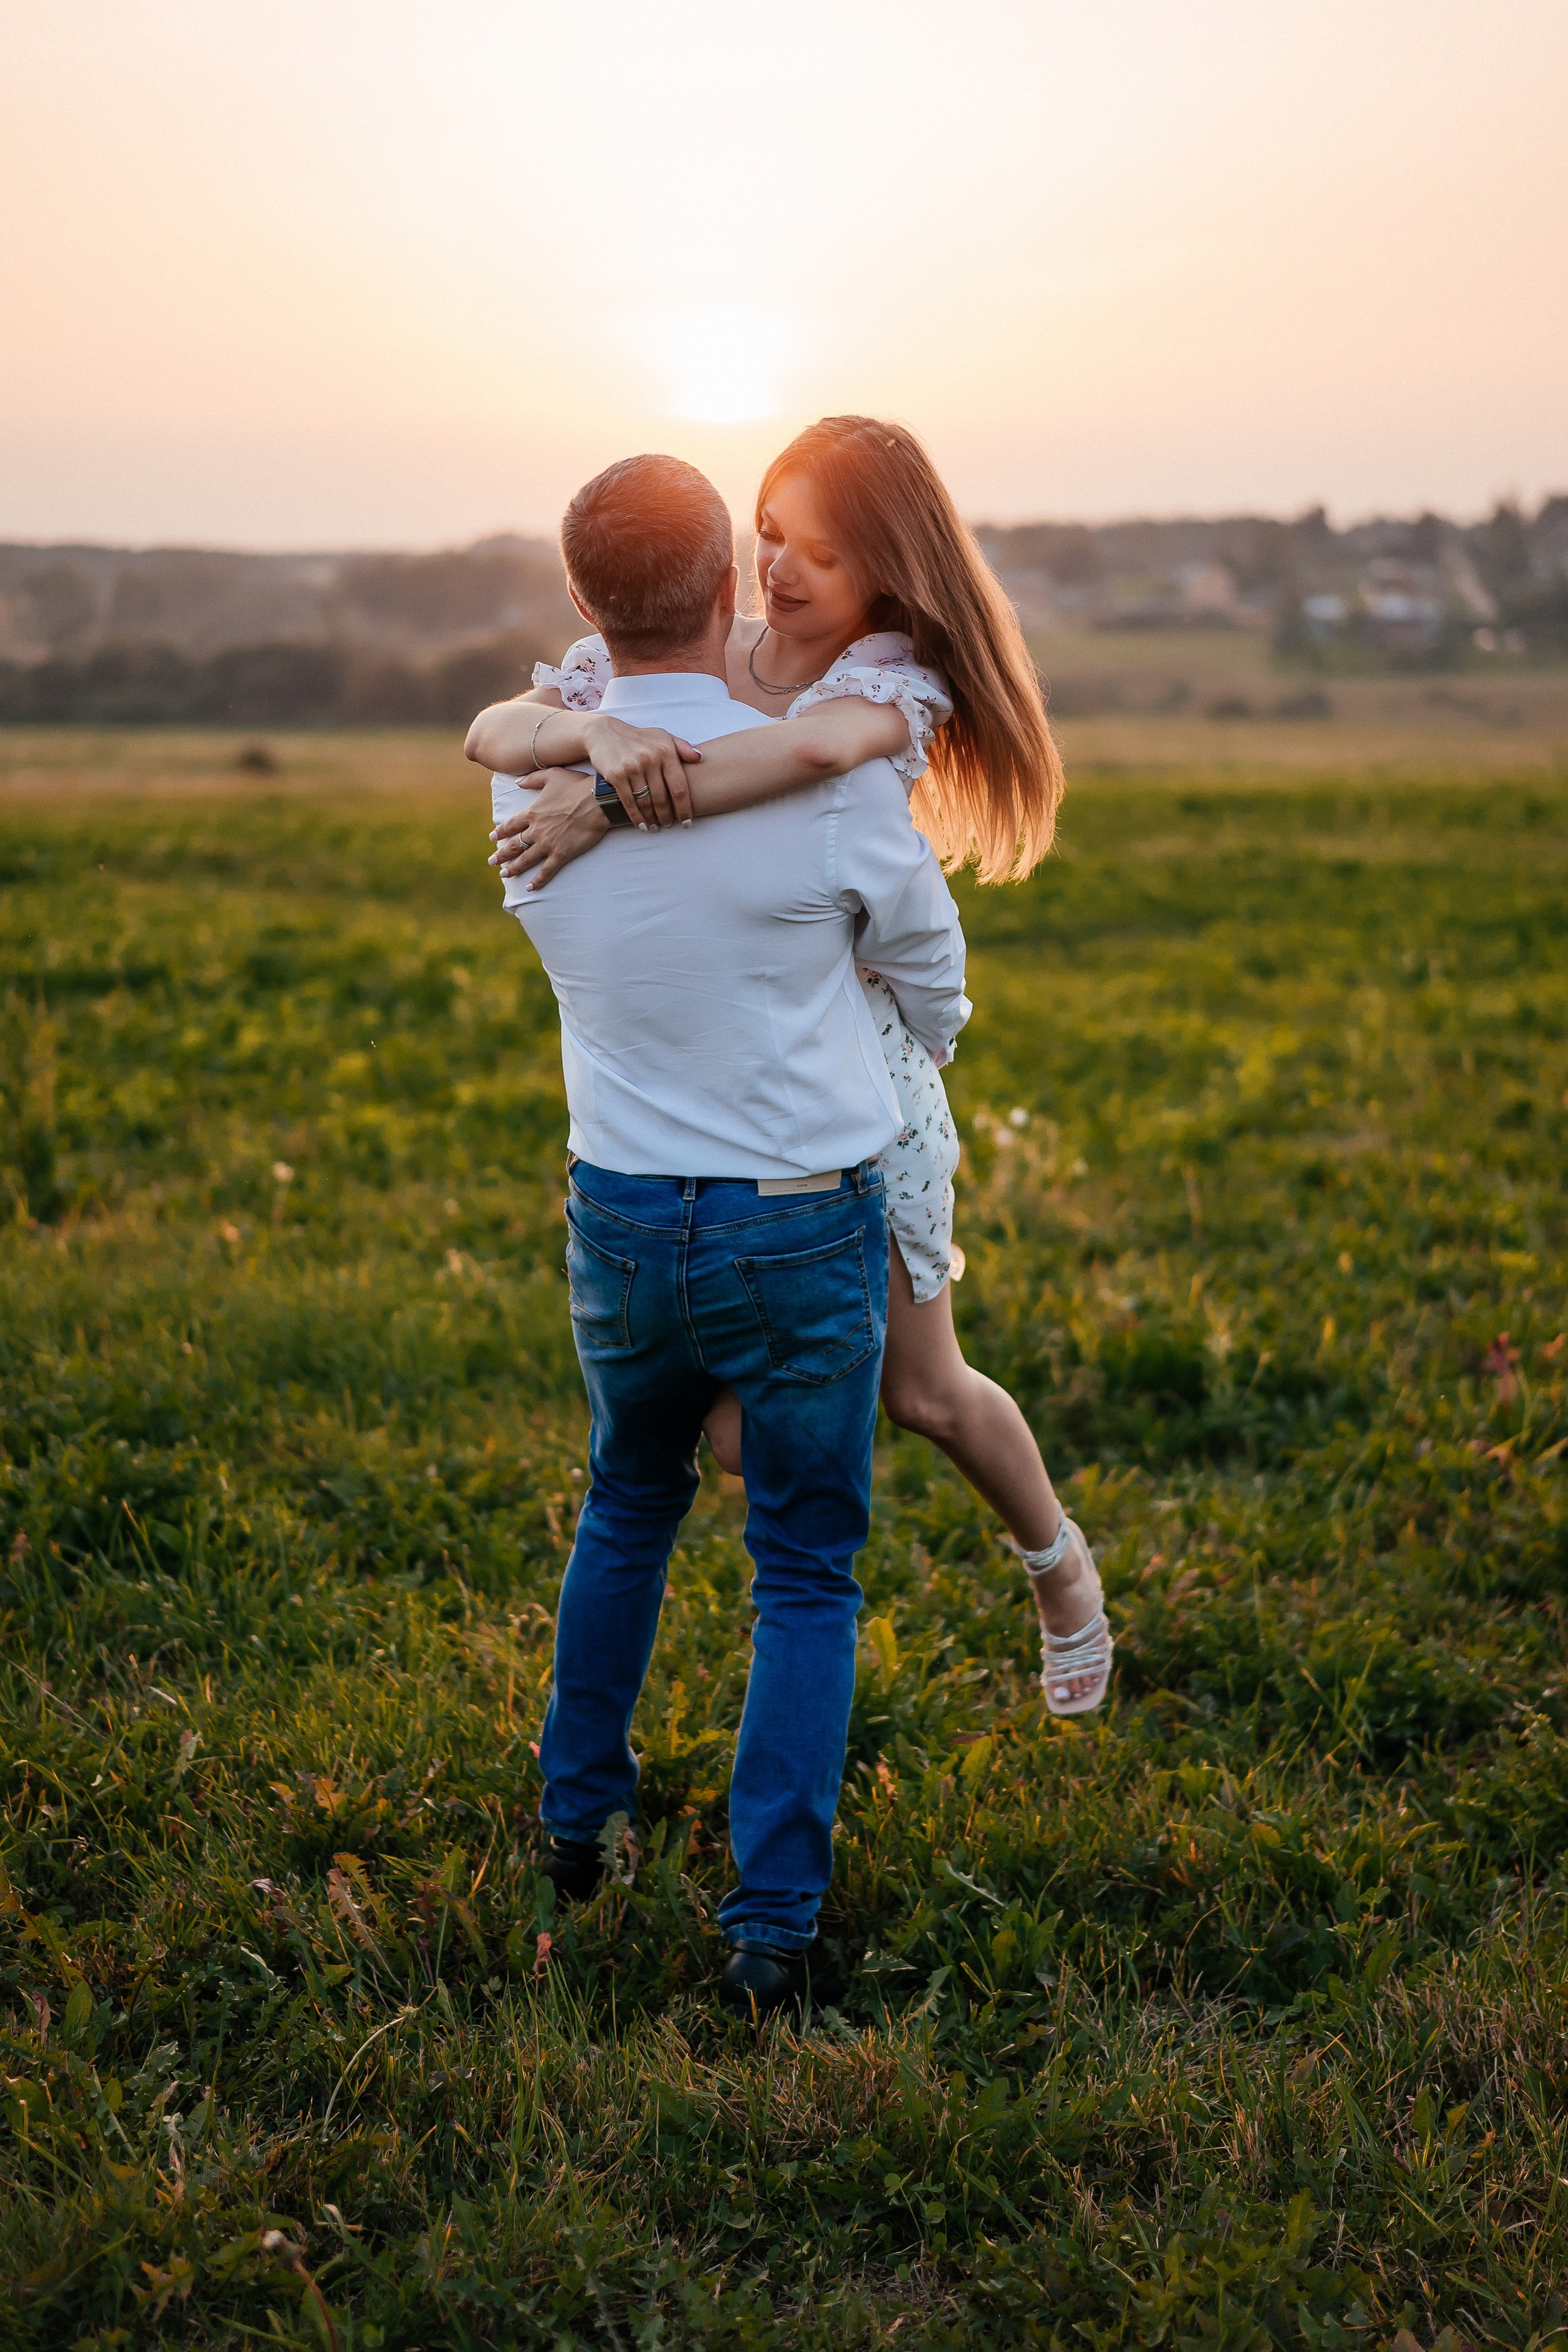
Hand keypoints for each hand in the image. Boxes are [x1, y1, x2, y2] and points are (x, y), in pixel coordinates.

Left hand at [489, 768, 609, 888]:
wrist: (597, 801)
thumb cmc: (577, 785)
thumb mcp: (552, 775)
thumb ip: (532, 779)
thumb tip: (517, 783)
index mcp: (532, 812)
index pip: (511, 825)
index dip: (501, 831)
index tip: (492, 838)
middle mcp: (536, 830)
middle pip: (514, 845)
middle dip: (501, 855)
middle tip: (492, 862)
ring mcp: (548, 844)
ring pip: (526, 859)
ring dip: (514, 868)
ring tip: (504, 875)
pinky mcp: (561, 854)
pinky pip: (546, 871)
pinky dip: (538, 881)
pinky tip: (530, 888)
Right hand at [581, 715, 700, 827]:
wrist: (604, 733)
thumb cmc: (639, 738)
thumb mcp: (662, 737)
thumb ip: (682, 747)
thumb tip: (700, 758)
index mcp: (665, 751)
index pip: (679, 787)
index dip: (684, 808)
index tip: (687, 822)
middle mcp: (650, 758)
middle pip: (663, 798)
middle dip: (667, 816)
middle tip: (668, 825)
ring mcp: (633, 767)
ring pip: (646, 802)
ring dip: (652, 818)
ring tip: (656, 827)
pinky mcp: (617, 775)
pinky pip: (629, 802)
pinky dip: (636, 817)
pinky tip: (642, 825)